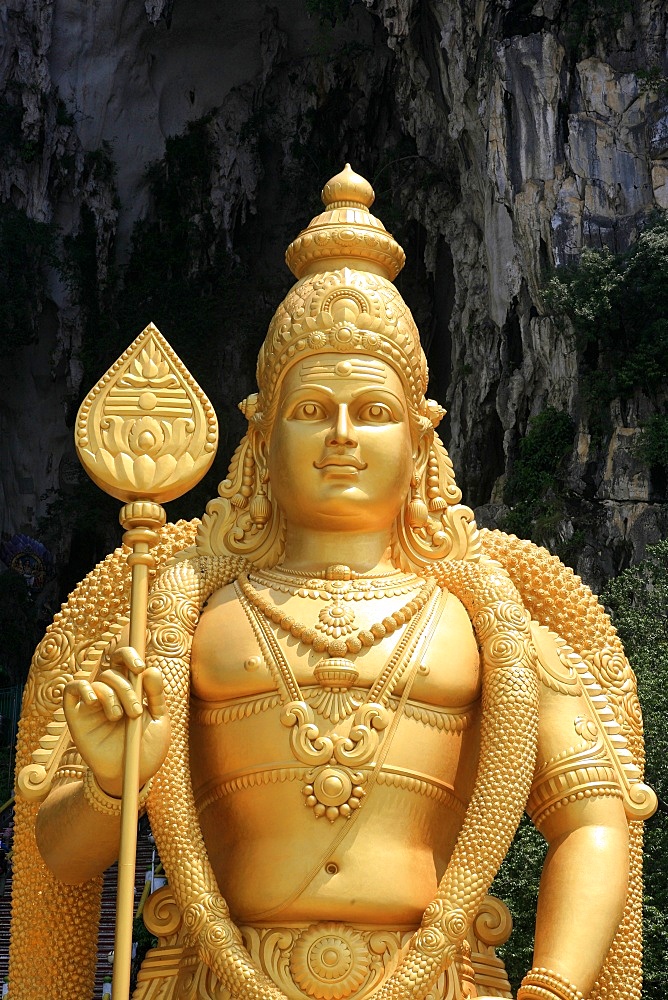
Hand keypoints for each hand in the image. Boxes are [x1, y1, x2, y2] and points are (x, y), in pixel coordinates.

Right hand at [63, 647, 170, 797]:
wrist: (131, 775)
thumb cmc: (146, 747)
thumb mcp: (158, 720)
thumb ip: (156, 695)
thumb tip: (150, 670)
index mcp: (130, 689)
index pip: (123, 660)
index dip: (129, 656)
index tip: (140, 667)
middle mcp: (110, 693)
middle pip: (113, 673)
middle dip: (127, 689)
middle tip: (135, 711)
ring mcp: (92, 704)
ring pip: (99, 683)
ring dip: (112, 697)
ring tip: (120, 717)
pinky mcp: (76, 717)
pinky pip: (71, 690)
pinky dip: (82, 689)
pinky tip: (93, 701)